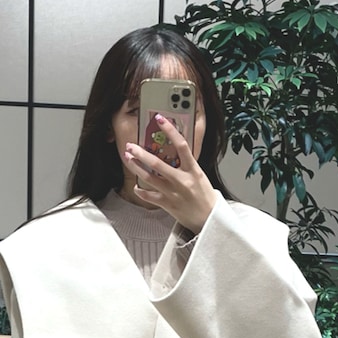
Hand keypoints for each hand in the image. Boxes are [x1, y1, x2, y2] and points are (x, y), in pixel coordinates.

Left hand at [124, 115, 217, 233]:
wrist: (209, 218)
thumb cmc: (204, 195)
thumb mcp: (199, 175)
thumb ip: (186, 164)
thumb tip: (172, 150)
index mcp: (193, 170)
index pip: (181, 145)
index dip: (170, 130)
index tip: (160, 119)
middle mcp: (182, 180)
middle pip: (157, 163)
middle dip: (141, 153)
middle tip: (131, 145)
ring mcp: (173, 193)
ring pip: (150, 178)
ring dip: (136, 168)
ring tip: (128, 159)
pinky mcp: (168, 205)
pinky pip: (149, 196)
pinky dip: (141, 191)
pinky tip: (136, 186)